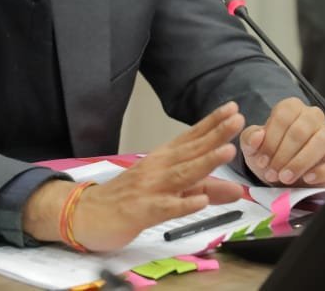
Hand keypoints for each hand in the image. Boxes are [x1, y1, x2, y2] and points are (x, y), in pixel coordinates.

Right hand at [21, 102, 244, 251]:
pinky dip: (183, 204)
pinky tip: (199, 200)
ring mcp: (150, 188)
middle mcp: (158, 168)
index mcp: (163, 159)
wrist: (86, 214)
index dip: (212, 124)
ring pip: (182, 174)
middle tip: (237, 120)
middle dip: (215, 135)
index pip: (191, 138)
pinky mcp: (142, 211)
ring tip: (226, 151)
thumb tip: (237, 189)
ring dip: (205, 161)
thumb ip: (204, 189)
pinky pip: (165, 207)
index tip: (233, 110)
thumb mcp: (170, 191)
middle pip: (190, 150)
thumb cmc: (129, 198)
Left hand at [240, 97, 324, 185]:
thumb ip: (250, 138)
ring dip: (300, 162)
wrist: (281, 176)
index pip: (283, 117)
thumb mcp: (252, 147)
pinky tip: (308, 179)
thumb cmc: (269, 155)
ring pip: (320, 142)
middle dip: (283, 155)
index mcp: (291, 107)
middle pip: (300, 130)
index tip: (262, 160)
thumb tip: (258, 136)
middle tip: (272, 173)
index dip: (270, 141)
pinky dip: (323, 171)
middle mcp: (313, 117)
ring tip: (286, 178)